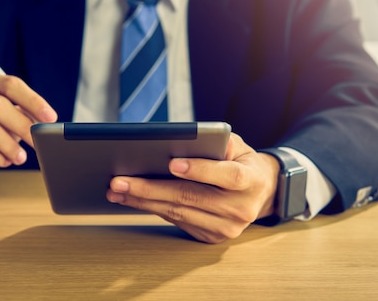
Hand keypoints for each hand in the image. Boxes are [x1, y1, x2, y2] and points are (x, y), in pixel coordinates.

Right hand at [0, 69, 57, 175]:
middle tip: (38, 142)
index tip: (50, 118)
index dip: (32, 100)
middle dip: (22, 125)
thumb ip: (21, 114)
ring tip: (20, 157)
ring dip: (8, 145)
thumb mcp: (2, 115)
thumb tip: (44, 125)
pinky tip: (3, 161)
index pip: (9, 84)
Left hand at [107, 133, 279, 243]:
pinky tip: (132, 200)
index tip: (171, 163)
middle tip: (120, 180)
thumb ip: (218, 142)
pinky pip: (176, 221)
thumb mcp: (238, 146)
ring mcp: (225, 228)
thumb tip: (186, 139)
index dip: (200, 170)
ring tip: (117, 190)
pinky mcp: (211, 237)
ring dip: (143, 201)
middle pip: (191, 198)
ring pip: (178, 213)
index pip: (227, 176)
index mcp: (251, 181)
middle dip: (151, 188)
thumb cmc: (242, 162)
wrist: (260, 194)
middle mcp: (240, 209)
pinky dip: (151, 209)